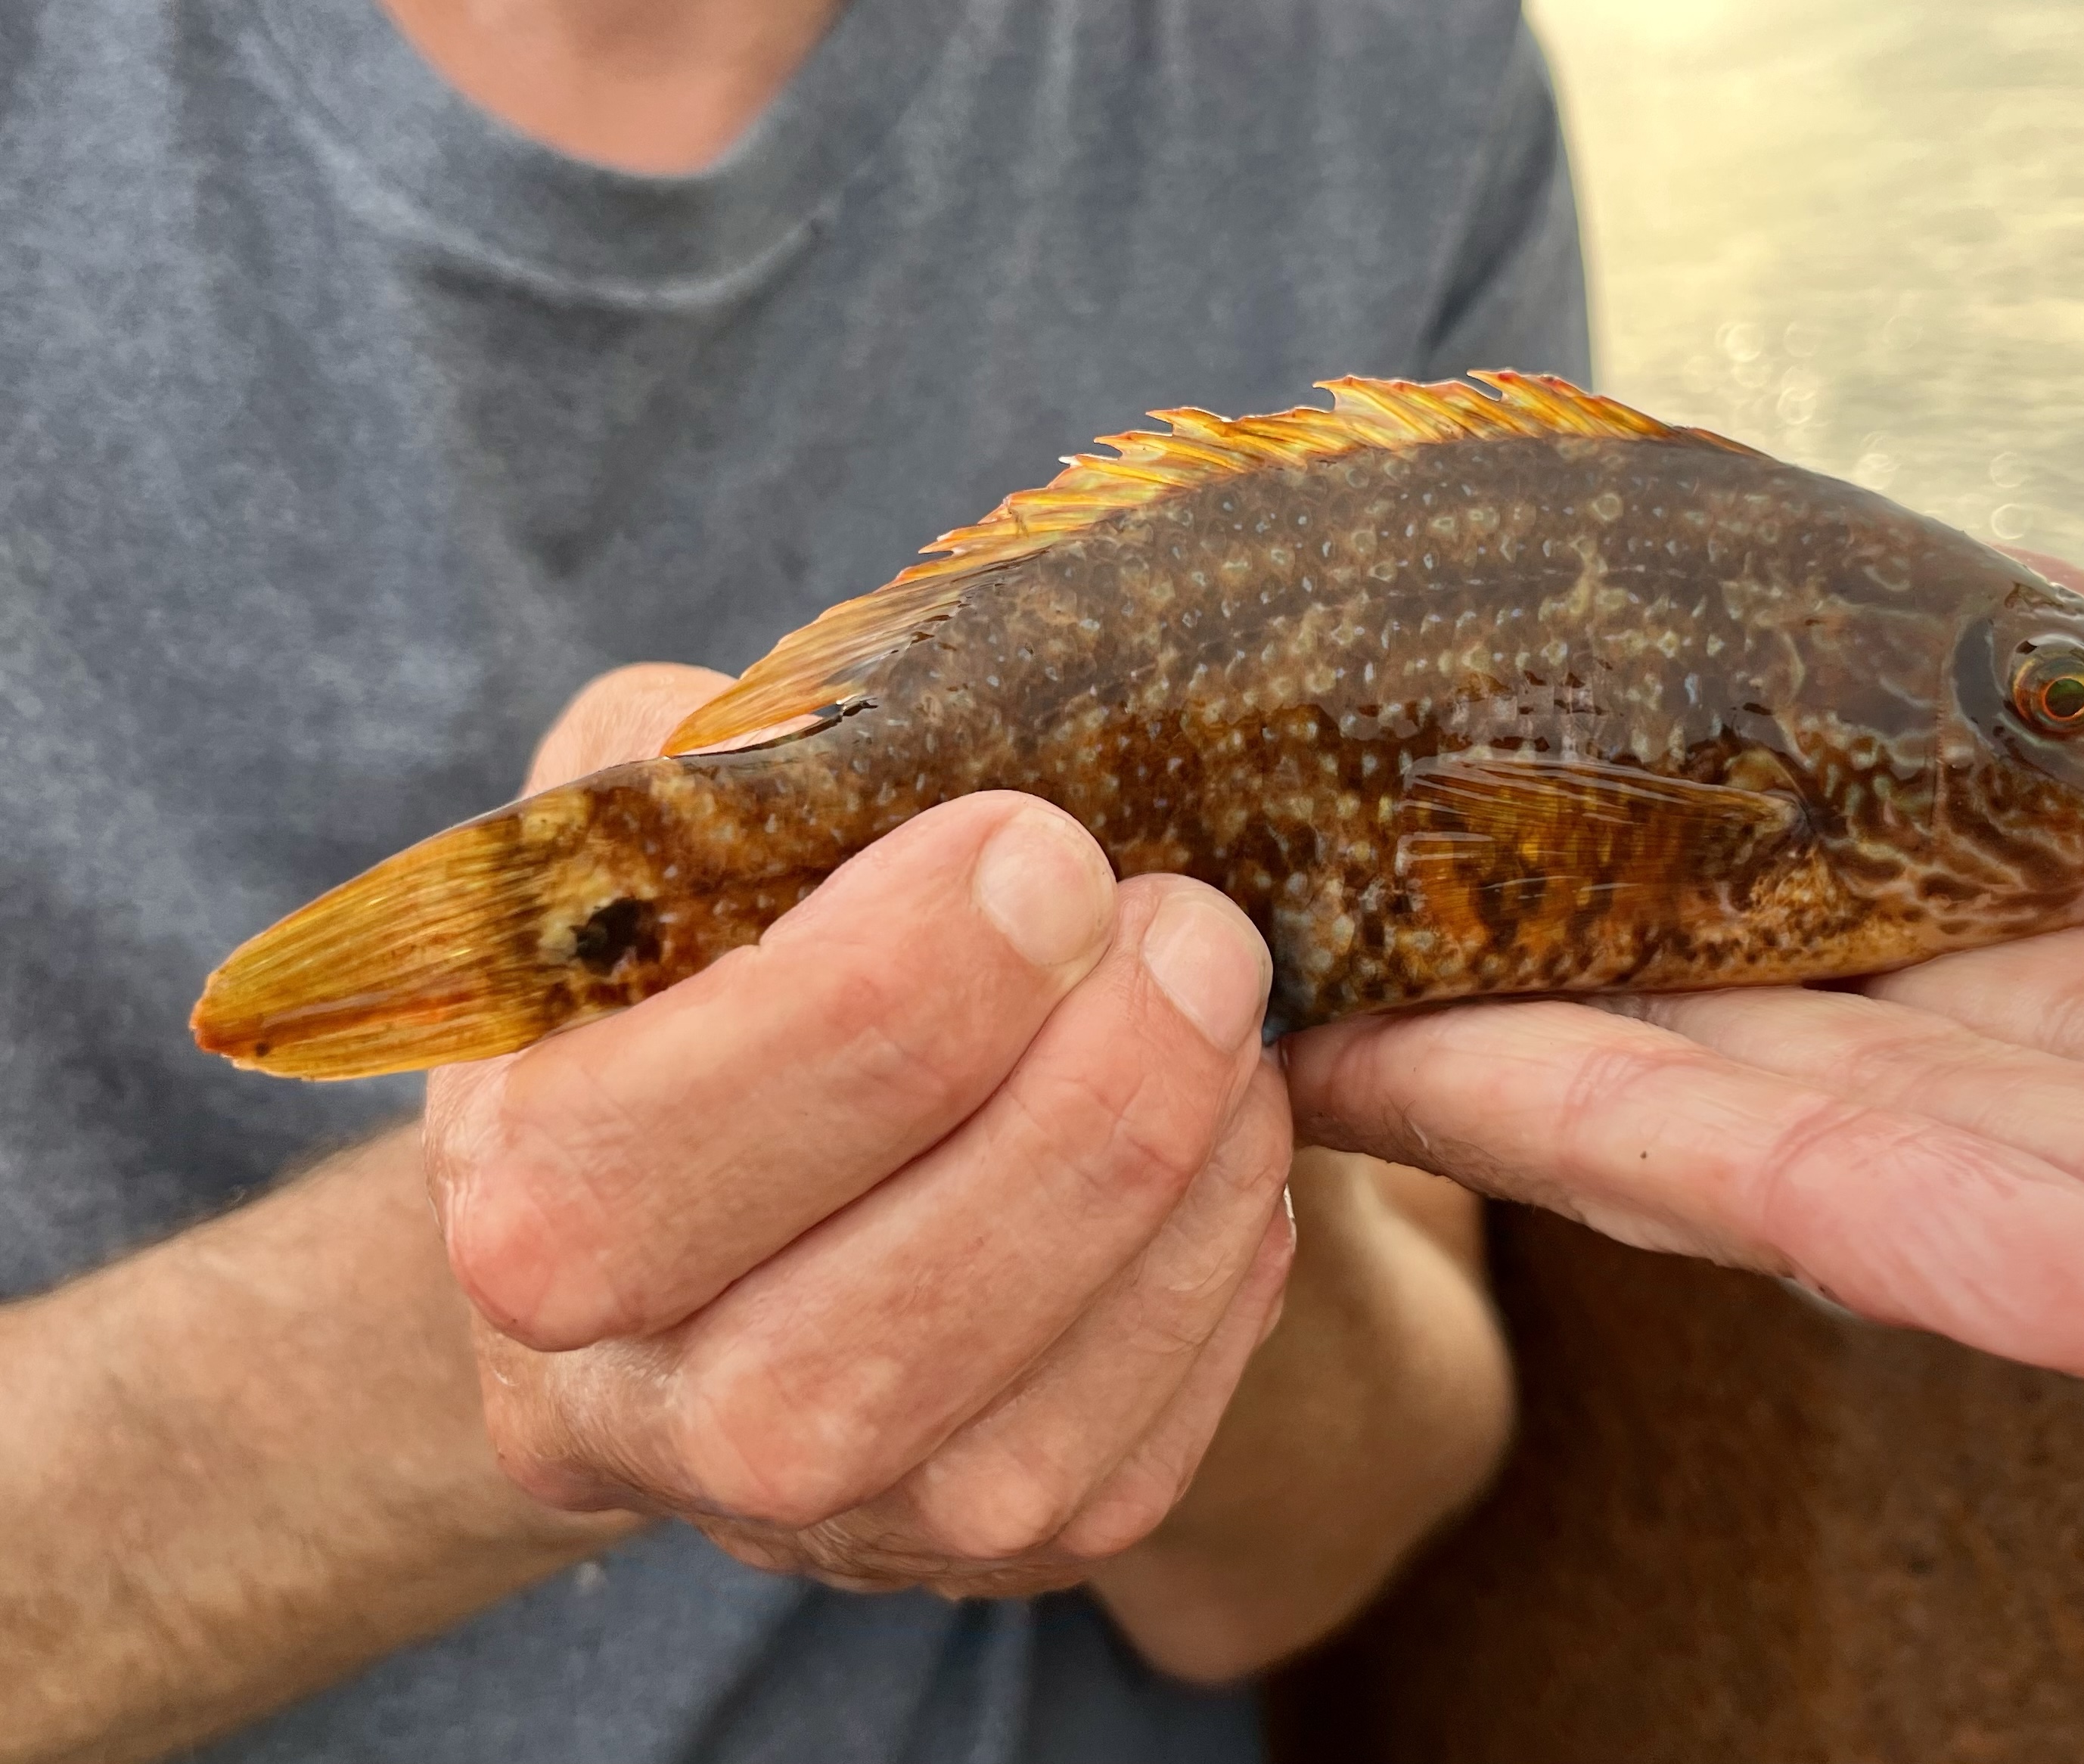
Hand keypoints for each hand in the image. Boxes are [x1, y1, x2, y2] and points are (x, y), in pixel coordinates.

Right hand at [425, 666, 1294, 1598]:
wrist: (755, 1162)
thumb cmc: (708, 951)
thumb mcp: (658, 814)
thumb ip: (698, 773)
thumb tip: (854, 761)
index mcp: (517, 1209)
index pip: (630, 1167)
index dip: (861, 1013)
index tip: (1037, 847)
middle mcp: (634, 1415)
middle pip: (835, 1358)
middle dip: (1066, 1126)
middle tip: (1196, 930)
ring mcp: (813, 1520)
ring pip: (1003, 1447)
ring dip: (1168, 1203)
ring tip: (1235, 1016)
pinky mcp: (979, 1548)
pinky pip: (1127, 1465)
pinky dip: (1216, 1288)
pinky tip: (1235, 1138)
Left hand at [1283, 558, 2083, 1379]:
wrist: (1229, 698)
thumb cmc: (1516, 640)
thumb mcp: (1766, 599)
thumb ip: (1941, 638)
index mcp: (1895, 909)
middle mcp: (1799, 1010)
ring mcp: (1649, 1054)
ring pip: (1925, 1143)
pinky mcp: (1462, 1060)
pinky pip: (1659, 1134)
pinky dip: (1860, 1205)